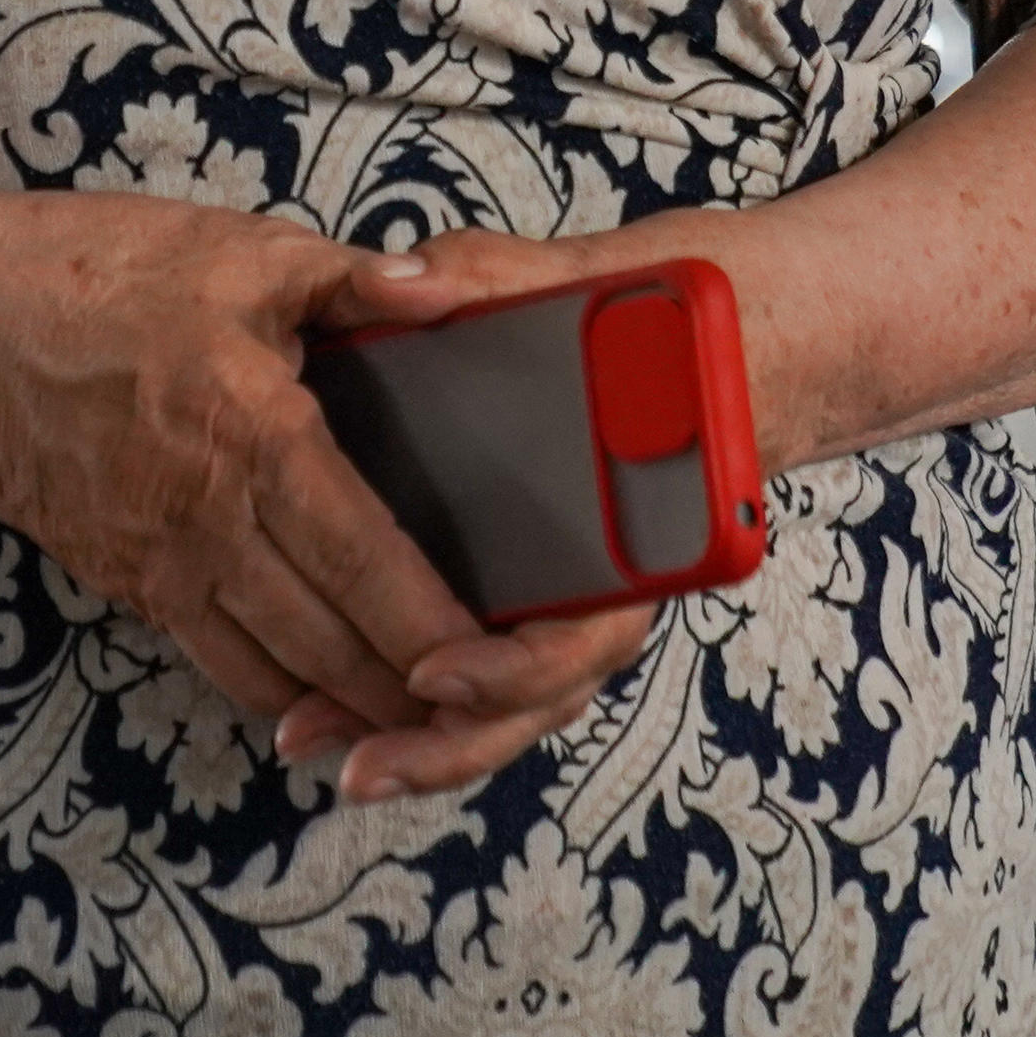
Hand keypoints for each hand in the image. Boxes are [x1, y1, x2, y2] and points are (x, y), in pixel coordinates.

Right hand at [0, 191, 485, 742]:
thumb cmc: (96, 275)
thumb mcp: (238, 250)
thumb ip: (352, 279)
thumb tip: (449, 294)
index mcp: (256, 436)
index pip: (367, 561)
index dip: (438, 626)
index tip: (506, 658)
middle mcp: (212, 523)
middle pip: (332, 641)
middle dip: (416, 692)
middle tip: (496, 707)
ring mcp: (163, 566)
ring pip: (277, 673)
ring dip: (354, 709)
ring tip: (430, 722)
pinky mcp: (128, 583)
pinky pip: (218, 664)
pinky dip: (279, 695)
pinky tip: (325, 700)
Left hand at [256, 225, 702, 799]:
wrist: (712, 333)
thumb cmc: (653, 314)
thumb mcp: (577, 278)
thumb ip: (495, 278)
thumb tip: (412, 283)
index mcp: (643, 521)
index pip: (593, 631)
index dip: (514, 669)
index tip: (436, 673)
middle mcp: (614, 578)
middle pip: (537, 698)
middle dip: (447, 740)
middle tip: (359, 758)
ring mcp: (569, 595)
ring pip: (504, 706)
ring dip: (419, 741)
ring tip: (322, 751)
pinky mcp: (523, 595)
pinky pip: (478, 675)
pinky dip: (411, 702)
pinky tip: (332, 712)